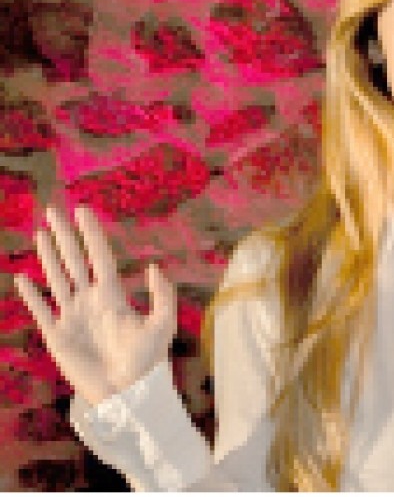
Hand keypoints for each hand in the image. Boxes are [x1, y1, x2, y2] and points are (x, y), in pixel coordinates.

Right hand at [13, 204, 176, 405]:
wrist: (127, 392)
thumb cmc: (148, 360)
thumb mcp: (162, 325)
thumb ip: (162, 295)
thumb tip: (153, 266)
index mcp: (113, 296)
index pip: (99, 257)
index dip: (91, 234)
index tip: (83, 210)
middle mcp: (91, 301)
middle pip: (74, 261)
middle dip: (64, 236)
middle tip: (53, 209)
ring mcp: (73, 317)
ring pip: (56, 279)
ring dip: (48, 257)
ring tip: (40, 233)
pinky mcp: (58, 336)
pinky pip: (41, 310)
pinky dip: (31, 295)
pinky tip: (22, 278)